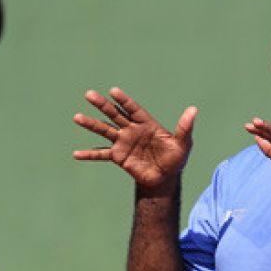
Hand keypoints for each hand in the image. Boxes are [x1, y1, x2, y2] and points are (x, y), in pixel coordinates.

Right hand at [73, 87, 196, 191]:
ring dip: (91, 124)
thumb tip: (194, 109)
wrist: (165, 178)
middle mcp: (132, 130)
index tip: (113, 91)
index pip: (133, 109)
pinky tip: (76, 154)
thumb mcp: (183, 144)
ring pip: (105, 131)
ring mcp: (123, 143)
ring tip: (77, 117)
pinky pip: (102, 155)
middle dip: (102, 105)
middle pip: (115, 114)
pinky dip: (89, 154)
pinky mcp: (119, 157)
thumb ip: (185, 128)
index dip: (124, 100)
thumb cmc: (175, 159)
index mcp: (146, 124)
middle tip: (89, 94)